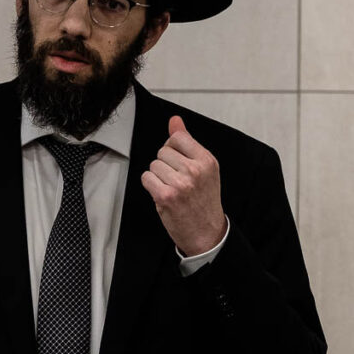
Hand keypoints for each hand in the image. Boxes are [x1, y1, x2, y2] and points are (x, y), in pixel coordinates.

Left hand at [141, 115, 226, 255]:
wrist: (206, 233)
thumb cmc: (204, 202)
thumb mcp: (203, 169)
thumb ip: (187, 143)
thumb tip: (175, 120)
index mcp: (207, 161)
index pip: (178, 137)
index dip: (173, 148)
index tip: (178, 162)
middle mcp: (195, 170)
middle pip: (163, 151)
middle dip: (165, 164)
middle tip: (177, 180)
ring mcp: (180, 183)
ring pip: (154, 165)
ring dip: (158, 176)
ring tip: (171, 188)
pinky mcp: (166, 196)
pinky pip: (147, 178)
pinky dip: (151, 186)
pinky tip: (163, 194)